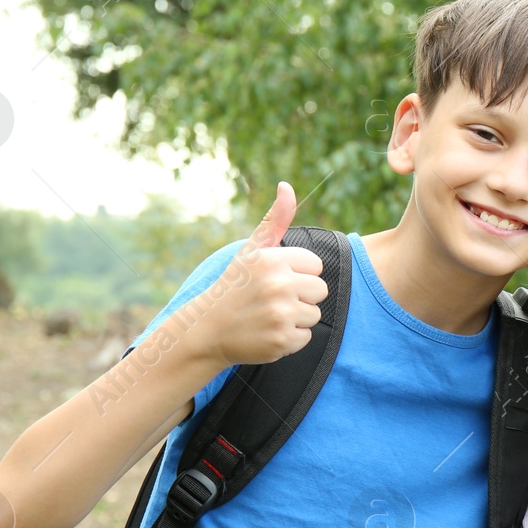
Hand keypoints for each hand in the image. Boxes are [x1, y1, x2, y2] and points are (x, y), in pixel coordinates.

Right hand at [195, 182, 327, 367]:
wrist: (207, 330)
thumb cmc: (234, 286)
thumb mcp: (252, 250)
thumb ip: (274, 220)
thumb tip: (287, 186)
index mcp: (273, 260)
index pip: (315, 265)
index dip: (298, 273)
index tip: (275, 279)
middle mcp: (279, 285)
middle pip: (321, 289)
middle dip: (301, 295)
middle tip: (272, 299)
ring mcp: (281, 314)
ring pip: (314, 314)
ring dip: (296, 317)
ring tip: (269, 315)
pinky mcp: (282, 340)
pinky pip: (306, 336)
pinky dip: (290, 338)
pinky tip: (268, 332)